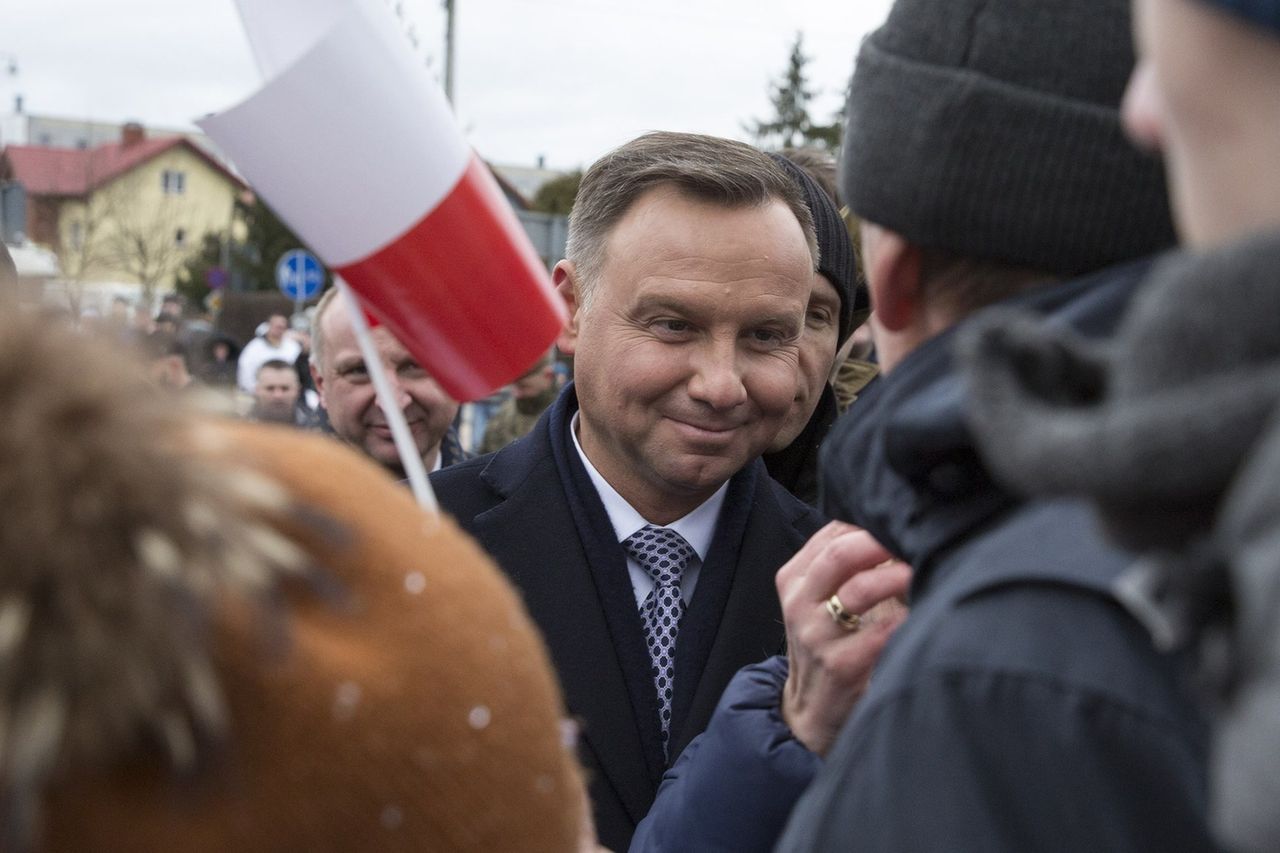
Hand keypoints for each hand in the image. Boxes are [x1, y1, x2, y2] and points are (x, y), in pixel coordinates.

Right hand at [776, 521, 909, 755]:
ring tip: (924, 570)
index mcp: (793, 579)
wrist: (812, 711)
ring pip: (859, 590)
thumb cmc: (828, 646)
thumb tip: (892, 530)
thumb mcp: (820, 601)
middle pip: (840, 554)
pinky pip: (881, 633)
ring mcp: (817, 635)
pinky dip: (906, 618)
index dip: (869, 525)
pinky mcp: (840, 664)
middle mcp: (799, 603)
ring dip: (898, 577)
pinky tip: (923, 613)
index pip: (831, 534)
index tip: (899, 527)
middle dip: (883, 543)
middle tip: (915, 541)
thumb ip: (845, 567)